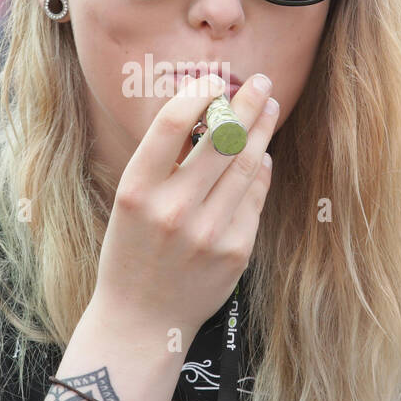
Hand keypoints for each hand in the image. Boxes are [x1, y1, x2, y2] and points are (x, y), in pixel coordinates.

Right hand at [94, 72, 278, 335]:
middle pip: (221, 139)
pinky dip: (260, 171)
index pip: (171, 123)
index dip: (198, 93)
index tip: (213, 80)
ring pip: (246, 165)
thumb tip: (212, 113)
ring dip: (261, 130)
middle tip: (260, 81)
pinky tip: (262, 156)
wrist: (141, 320)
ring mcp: (208, 232)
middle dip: (246, 103)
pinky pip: (255, 198)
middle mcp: (173, 209)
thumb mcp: (131, 201)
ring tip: (269, 108)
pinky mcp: (236, 251)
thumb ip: (164, 161)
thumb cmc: (132, 251)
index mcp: (137, 191)